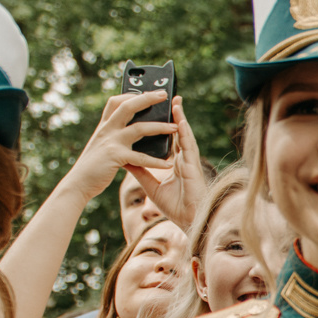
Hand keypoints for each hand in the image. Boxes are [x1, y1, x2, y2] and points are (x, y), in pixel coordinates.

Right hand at [55, 90, 176, 205]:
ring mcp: (111, 142)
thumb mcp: (101, 144)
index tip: (146, 91)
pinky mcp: (116, 157)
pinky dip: (155, 162)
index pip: (116, 102)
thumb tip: (129, 129)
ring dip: (160, 127)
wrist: (78, 183)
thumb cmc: (93, 166)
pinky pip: (140, 157)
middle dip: (148, 98)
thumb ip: (113, 135)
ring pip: (139, 128)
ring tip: (176, 127)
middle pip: (128, 106)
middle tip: (164, 94)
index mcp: (104, 126)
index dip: (131, 95)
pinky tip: (167, 164)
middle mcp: (107, 130)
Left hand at [138, 94, 209, 231]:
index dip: (164, 124)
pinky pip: (188, 146)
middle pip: (177, 132)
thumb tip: (124, 156)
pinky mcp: (193, 167)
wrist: (188, 221)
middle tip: (167, 96)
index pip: (169, 138)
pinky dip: (183, 132)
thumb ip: (139, 169)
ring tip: (173, 101)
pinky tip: (179, 120)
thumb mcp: (150, 185)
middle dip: (173, 114)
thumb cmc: (174, 206)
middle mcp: (184, 159)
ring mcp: (189, 161)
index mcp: (175, 162)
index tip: (158, 110)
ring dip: (179, 117)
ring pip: (184, 135)